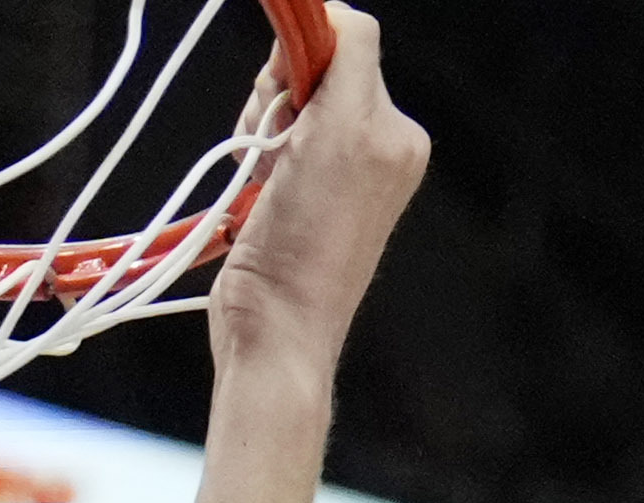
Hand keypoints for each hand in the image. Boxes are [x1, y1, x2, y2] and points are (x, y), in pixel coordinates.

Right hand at [198, 5, 431, 437]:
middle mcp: (372, 147)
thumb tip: (332, 10)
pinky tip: (253, 192)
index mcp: (395, 131)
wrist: (274, 329)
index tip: (281, 85)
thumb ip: (348, 56)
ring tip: (261, 179)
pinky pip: (263, 141)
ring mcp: (331, 172)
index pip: (349, 42)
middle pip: (309, 72)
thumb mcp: (342, 130)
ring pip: (279, 106)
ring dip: (257, 130)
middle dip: (276, 99)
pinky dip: (248, 154)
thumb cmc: (309, 247)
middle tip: (273, 151)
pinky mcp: (294, 196)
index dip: (305, 53)